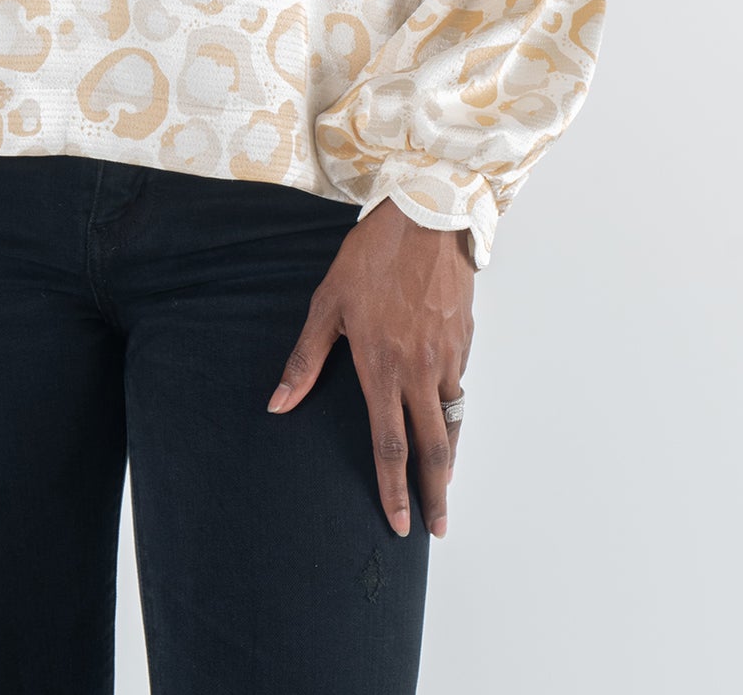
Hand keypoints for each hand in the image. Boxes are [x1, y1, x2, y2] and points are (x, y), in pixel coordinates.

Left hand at [265, 201, 473, 539]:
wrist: (425, 215)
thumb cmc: (370, 256)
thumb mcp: (327, 303)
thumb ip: (305, 359)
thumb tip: (278, 404)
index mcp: (381, 365)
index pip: (390, 443)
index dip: (394, 488)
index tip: (400, 522)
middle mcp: (419, 369)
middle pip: (432, 447)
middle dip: (435, 493)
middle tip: (436, 527)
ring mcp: (447, 356)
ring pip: (452, 421)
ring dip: (450, 459)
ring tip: (444, 486)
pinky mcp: (464, 340)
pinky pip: (459, 388)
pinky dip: (455, 414)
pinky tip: (448, 422)